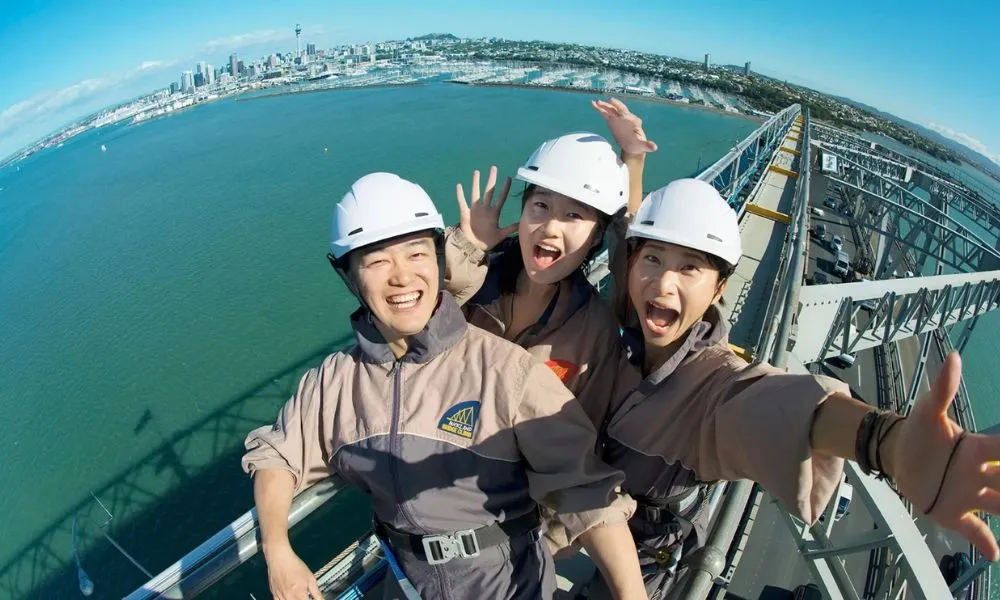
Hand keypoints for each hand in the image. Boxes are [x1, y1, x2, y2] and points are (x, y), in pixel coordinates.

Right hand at [264, 544, 321, 599]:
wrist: (279, 558)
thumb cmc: (294, 565)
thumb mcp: (310, 578)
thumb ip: (316, 592)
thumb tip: (321, 599)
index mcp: (299, 594)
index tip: (311, 598)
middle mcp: (289, 597)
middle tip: (305, 595)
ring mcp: (280, 596)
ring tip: (299, 595)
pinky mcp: (274, 594)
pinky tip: (290, 596)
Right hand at [456, 166, 517, 251]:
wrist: (474, 247)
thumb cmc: (487, 241)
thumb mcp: (501, 234)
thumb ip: (510, 228)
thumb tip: (521, 224)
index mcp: (494, 213)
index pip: (501, 198)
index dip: (505, 188)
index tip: (508, 178)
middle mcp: (485, 209)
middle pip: (489, 191)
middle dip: (491, 180)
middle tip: (494, 168)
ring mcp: (475, 210)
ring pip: (475, 193)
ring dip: (476, 183)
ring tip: (476, 172)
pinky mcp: (465, 214)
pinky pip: (462, 202)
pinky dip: (460, 195)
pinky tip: (459, 186)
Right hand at [592, 98, 656, 156]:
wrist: (633, 147)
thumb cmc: (639, 145)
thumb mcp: (644, 146)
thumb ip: (648, 145)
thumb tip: (654, 147)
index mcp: (633, 121)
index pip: (627, 114)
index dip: (621, 110)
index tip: (615, 105)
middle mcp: (625, 118)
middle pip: (618, 109)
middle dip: (613, 105)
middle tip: (607, 101)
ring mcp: (618, 119)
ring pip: (611, 110)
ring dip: (604, 106)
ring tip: (595, 102)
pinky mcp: (613, 122)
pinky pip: (606, 114)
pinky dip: (600, 110)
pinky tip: (594, 105)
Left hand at [891, 352, 999, 559]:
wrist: (897, 453)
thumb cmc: (919, 430)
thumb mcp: (927, 410)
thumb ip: (942, 388)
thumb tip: (954, 357)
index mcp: (977, 449)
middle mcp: (980, 474)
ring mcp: (969, 494)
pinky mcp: (953, 512)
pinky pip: (975, 530)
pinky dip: (985, 543)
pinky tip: (996, 554)